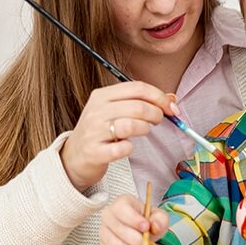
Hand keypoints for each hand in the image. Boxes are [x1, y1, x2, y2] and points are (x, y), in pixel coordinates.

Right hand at [60, 81, 177, 190]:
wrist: (74, 157)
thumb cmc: (100, 131)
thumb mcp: (115, 110)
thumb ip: (141, 102)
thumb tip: (171, 98)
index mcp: (102, 95)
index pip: (137, 88)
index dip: (159, 96)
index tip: (171, 108)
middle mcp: (96, 110)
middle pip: (138, 106)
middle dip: (156, 114)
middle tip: (158, 120)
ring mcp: (94, 132)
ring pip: (131, 125)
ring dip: (145, 129)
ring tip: (144, 131)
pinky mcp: (95, 152)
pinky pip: (122, 148)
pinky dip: (130, 148)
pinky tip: (127, 147)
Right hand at [99, 194, 168, 244]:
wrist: (140, 235)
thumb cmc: (148, 222)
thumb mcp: (159, 217)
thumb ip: (160, 219)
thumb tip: (155, 226)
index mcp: (122, 203)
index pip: (121, 209)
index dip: (133, 219)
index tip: (146, 227)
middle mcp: (109, 215)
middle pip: (118, 228)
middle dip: (136, 241)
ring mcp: (104, 232)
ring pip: (114, 244)